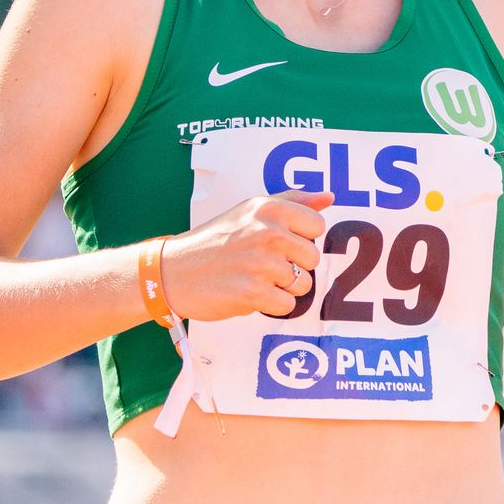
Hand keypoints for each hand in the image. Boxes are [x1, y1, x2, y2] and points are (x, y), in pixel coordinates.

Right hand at [162, 190, 333, 321]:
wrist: (174, 272)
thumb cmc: (216, 241)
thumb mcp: (250, 211)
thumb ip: (293, 202)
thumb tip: (329, 198)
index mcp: (270, 208)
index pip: (317, 225)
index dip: (301, 239)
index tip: (277, 243)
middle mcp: (268, 232)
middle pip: (313, 258)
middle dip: (293, 266)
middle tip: (262, 264)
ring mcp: (262, 263)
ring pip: (303, 284)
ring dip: (282, 288)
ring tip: (253, 278)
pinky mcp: (254, 293)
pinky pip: (288, 305)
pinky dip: (271, 305)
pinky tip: (249, 293)